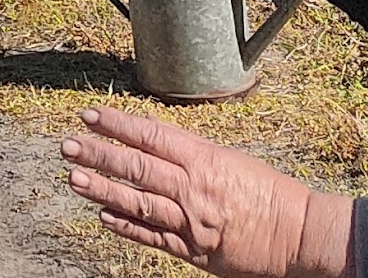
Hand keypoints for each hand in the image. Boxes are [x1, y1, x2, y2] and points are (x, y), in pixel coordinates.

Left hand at [62, 107, 353, 277]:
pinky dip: (126, 226)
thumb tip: (149, 139)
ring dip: (102, 189)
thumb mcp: (227, 158)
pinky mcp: (195, 251)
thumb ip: (189, 151)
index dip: (116, 124)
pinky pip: (154, 237)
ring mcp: (191, 221)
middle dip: (98, 154)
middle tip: (67, 145)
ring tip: (73, 178)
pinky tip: (102, 216)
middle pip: (136, 167)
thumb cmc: (266, 191)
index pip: (149, 135)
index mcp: (202, 158)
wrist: (300, 235)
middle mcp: (192, 187)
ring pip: (138, 202)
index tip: (88, 115)